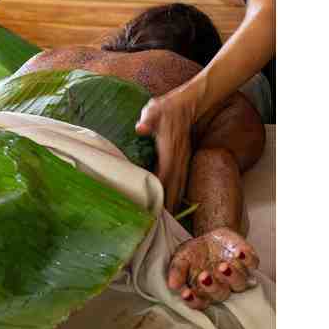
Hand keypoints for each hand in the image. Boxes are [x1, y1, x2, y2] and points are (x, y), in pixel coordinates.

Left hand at [135, 87, 197, 212]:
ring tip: (169, 221)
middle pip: (174, 185)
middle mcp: (178, 158)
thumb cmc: (167, 108)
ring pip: (180, 185)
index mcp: (170, 149)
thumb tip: (141, 128)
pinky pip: (182, 180)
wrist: (188, 104)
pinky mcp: (183, 159)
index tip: (155, 206)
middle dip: (169, 204)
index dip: (160, 190)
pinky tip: (174, 204)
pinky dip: (178, 193)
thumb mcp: (154, 109)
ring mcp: (183, 159)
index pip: (165, 173)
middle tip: (162, 224)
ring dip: (174, 201)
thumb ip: (148, 118)